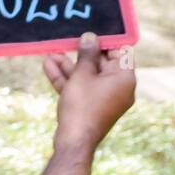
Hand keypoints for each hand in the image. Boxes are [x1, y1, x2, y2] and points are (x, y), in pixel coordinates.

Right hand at [43, 32, 135, 153]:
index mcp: (125, 78)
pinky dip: (68, 80)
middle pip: (101, 63)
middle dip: (81, 52)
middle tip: (69, 39)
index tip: (92, 31)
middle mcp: (118, 88)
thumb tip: (90, 37)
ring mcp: (104, 99)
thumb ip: (86, 54)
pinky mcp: (90, 107)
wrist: (73, 143)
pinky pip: (81, 88)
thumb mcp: (82, 75)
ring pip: (87, 76)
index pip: (120, 51)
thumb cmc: (81, 107)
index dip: (106, 40)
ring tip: (51, 53)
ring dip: (69, 65)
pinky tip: (49, 66)